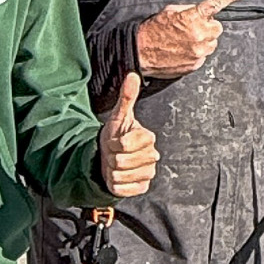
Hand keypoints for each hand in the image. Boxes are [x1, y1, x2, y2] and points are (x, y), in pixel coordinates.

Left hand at [99, 73, 159, 197]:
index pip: (124, 144)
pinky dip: (114, 184)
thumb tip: (132, 75)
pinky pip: (121, 188)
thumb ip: (126, 97)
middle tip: (115, 153)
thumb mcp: (118, 116)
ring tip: (115, 164)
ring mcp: (148, 173)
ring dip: (111, 171)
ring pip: (119, 175)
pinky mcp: (142, 188)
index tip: (116, 140)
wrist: (112, 157)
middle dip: (111, 157)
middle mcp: (152, 156)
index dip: (114, 143)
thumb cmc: (116, 135)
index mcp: (148, 138)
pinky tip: (118, 177)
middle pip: (121, 161)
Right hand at [135, 0, 251, 75]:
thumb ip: (189, 9)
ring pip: (212, 43)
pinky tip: (182, 50)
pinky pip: (204, 55)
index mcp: (193, 17)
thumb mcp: (169, 11)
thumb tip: (198, 11)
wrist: (141, 51)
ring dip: (203, 41)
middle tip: (193, 29)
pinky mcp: (196, 63)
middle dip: (208, 27)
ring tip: (185, 41)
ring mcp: (199, 50)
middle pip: (217, 28)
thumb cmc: (152, 31)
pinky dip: (196, 52)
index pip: (217, 3)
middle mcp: (199, 34)